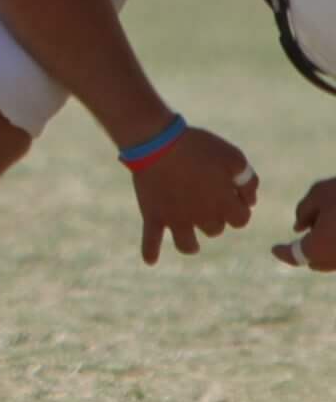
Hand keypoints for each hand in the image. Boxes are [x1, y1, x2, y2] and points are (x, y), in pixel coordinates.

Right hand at [129, 127, 257, 263]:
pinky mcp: (153, 215)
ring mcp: (176, 220)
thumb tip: (251, 201)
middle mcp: (203, 219)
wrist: (158, 141)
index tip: (230, 191)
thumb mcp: (234, 157)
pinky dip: (150, 251)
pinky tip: (151, 260)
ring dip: (190, 242)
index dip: (238, 206)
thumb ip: (248, 181)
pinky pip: (151, 239)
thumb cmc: (199, 147)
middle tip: (202, 195)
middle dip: (213, 217)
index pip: (241, 219)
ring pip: (188, 244)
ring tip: (189, 237)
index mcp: (225, 206)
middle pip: (214, 229)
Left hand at [273, 177, 335, 268]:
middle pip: (317, 262)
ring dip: (325, 250)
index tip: (274, 249)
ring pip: (334, 261)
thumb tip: (298, 228)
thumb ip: (304, 211)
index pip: (296, 256)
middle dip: (307, 250)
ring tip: (324, 227)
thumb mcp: (320, 194)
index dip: (284, 253)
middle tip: (305, 233)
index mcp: (319, 247)